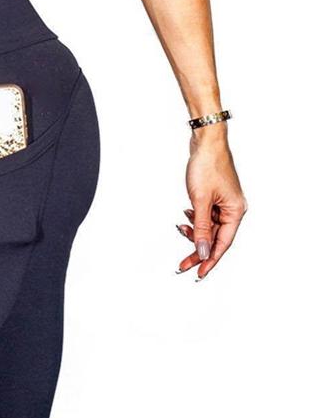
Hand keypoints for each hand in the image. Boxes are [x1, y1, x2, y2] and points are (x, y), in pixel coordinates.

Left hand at [176, 124, 247, 278]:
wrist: (206, 143)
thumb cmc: (207, 166)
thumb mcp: (200, 202)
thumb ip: (201, 229)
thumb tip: (202, 251)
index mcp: (235, 211)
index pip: (222, 244)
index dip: (210, 261)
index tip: (198, 274)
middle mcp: (233, 209)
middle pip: (215, 239)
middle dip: (198, 250)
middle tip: (182, 265)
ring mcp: (225, 204)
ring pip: (209, 229)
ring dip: (194, 232)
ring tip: (182, 228)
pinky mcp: (216, 199)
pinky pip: (206, 217)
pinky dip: (195, 220)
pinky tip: (187, 216)